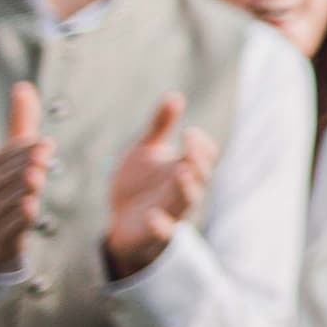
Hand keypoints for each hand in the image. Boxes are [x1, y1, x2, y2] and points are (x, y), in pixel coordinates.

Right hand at [0, 82, 53, 272]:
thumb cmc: (6, 186)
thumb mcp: (12, 154)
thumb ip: (21, 122)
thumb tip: (22, 86)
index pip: (16, 151)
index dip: (33, 148)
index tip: (47, 146)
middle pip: (17, 171)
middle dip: (32, 166)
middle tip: (41, 164)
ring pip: (17, 195)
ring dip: (29, 189)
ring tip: (36, 182)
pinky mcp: (2, 235)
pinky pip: (14, 223)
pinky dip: (22, 216)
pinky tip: (30, 209)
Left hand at [102, 94, 219, 279]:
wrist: (121, 221)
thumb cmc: (139, 184)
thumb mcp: (146, 151)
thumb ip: (161, 126)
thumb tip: (174, 95)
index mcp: (184, 167)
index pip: (205, 155)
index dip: (201, 145)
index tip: (189, 132)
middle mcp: (183, 188)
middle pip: (201, 175)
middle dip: (197, 160)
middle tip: (189, 145)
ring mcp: (171, 210)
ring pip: (187, 199)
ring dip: (186, 186)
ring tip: (181, 171)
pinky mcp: (154, 231)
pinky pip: (164, 231)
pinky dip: (161, 225)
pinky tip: (152, 216)